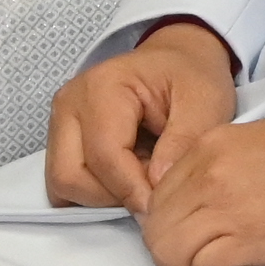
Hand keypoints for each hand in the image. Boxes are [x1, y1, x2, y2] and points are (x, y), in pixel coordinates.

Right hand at [46, 20, 238, 207]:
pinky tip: (128, 176)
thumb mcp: (204, 103)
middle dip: (112, 197)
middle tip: (153, 189)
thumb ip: (183, 142)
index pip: (104, 156)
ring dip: (104, 196)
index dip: (133, 189)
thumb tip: (154, 187)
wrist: (176, 60)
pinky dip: (95, 191)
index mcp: (102, 87)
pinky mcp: (62, 140)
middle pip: (70, 177)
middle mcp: (69, 104)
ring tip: (144, 178)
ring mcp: (60, 122)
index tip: (163, 205)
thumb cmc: (190, 77)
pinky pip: (67, 182)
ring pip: (63, 185)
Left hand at [139, 116, 264, 265]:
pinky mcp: (249, 239)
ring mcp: (227, 207)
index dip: (167, 223)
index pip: (156, 197)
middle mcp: (209, 175)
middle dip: (170, 251)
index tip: (188, 235)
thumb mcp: (250, 141)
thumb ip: (212, 166)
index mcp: (207, 147)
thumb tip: (188, 203)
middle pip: (157, 229)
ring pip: (171, 253)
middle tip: (194, 260)